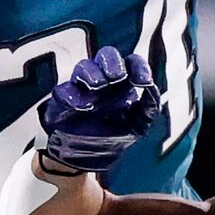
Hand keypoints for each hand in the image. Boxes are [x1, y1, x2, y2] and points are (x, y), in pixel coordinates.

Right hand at [37, 47, 161, 173]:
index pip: (132, 63)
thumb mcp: (137, 127)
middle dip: (111, 62)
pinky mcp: (63, 100)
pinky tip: (82, 106)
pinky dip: (71, 95)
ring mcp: (82, 88)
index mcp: (124, 84)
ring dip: (91, 74)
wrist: (86, 159)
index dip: (138, 67)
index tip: (143, 82)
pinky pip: (63, 89)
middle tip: (116, 76)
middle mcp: (103, 81)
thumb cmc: (112, 137)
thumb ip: (148, 109)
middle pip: (106, 55)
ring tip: (98, 88)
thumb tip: (152, 88)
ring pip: (83, 66)